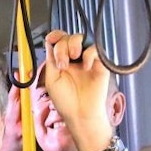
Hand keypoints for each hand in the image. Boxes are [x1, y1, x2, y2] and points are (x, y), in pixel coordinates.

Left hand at [43, 30, 112, 150]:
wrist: (80, 114)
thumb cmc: (66, 101)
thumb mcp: (51, 79)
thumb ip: (51, 60)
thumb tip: (50, 42)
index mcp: (62, 60)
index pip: (59, 41)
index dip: (55, 36)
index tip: (52, 39)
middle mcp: (74, 58)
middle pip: (68, 38)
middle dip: (62, 46)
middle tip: (62, 63)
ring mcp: (87, 60)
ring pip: (82, 38)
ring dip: (74, 44)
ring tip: (73, 58)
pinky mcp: (99, 64)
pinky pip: (95, 49)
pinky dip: (89, 54)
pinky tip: (85, 66)